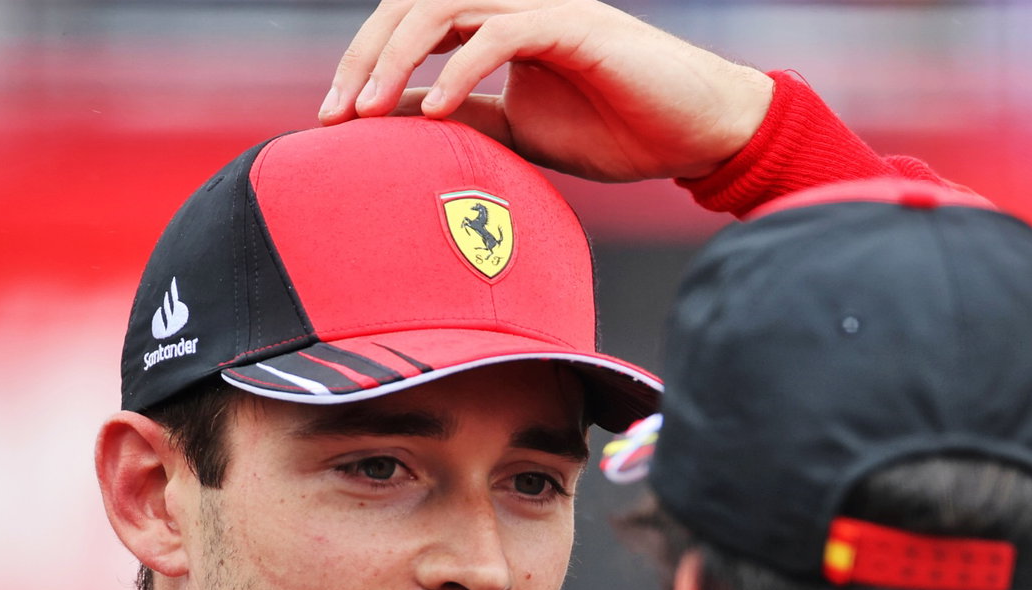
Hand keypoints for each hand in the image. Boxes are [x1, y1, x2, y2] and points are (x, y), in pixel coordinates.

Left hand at [319, 0, 773, 182]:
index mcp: (495, 22)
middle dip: (363, 57)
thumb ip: (473, 116)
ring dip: (395, 58)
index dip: (364, 64)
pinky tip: (434, 112)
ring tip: (369, 111)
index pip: (408, 25)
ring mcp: (540, 8)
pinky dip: (459, 71)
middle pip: (409, 5)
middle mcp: (511, 3)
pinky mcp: (571, 25)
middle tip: (336, 115)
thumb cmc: (622, 132)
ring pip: (442, 7)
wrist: (696, 134)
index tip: (335, 120)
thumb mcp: (526, 130)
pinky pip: (498, 34)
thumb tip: (407, 125)